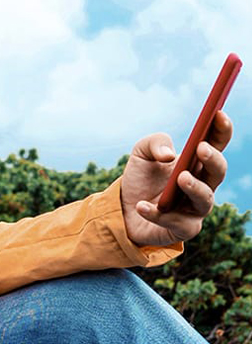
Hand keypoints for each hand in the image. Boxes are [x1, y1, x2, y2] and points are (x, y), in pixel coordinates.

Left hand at [121, 111, 231, 246]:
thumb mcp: (141, 153)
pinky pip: (176, 223)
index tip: (218, 114)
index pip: (216, 144)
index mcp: (195, 162)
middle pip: (217, 172)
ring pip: (205, 200)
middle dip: (213, 160)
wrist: (122, 209)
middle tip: (200, 148)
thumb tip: (169, 155)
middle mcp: (202, 185)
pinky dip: (158, 214)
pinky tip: (142, 206)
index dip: (221, 130)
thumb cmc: (140, 179)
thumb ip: (154, 143)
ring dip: (194, 187)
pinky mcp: (182, 229)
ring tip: (180, 177)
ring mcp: (194, 209)